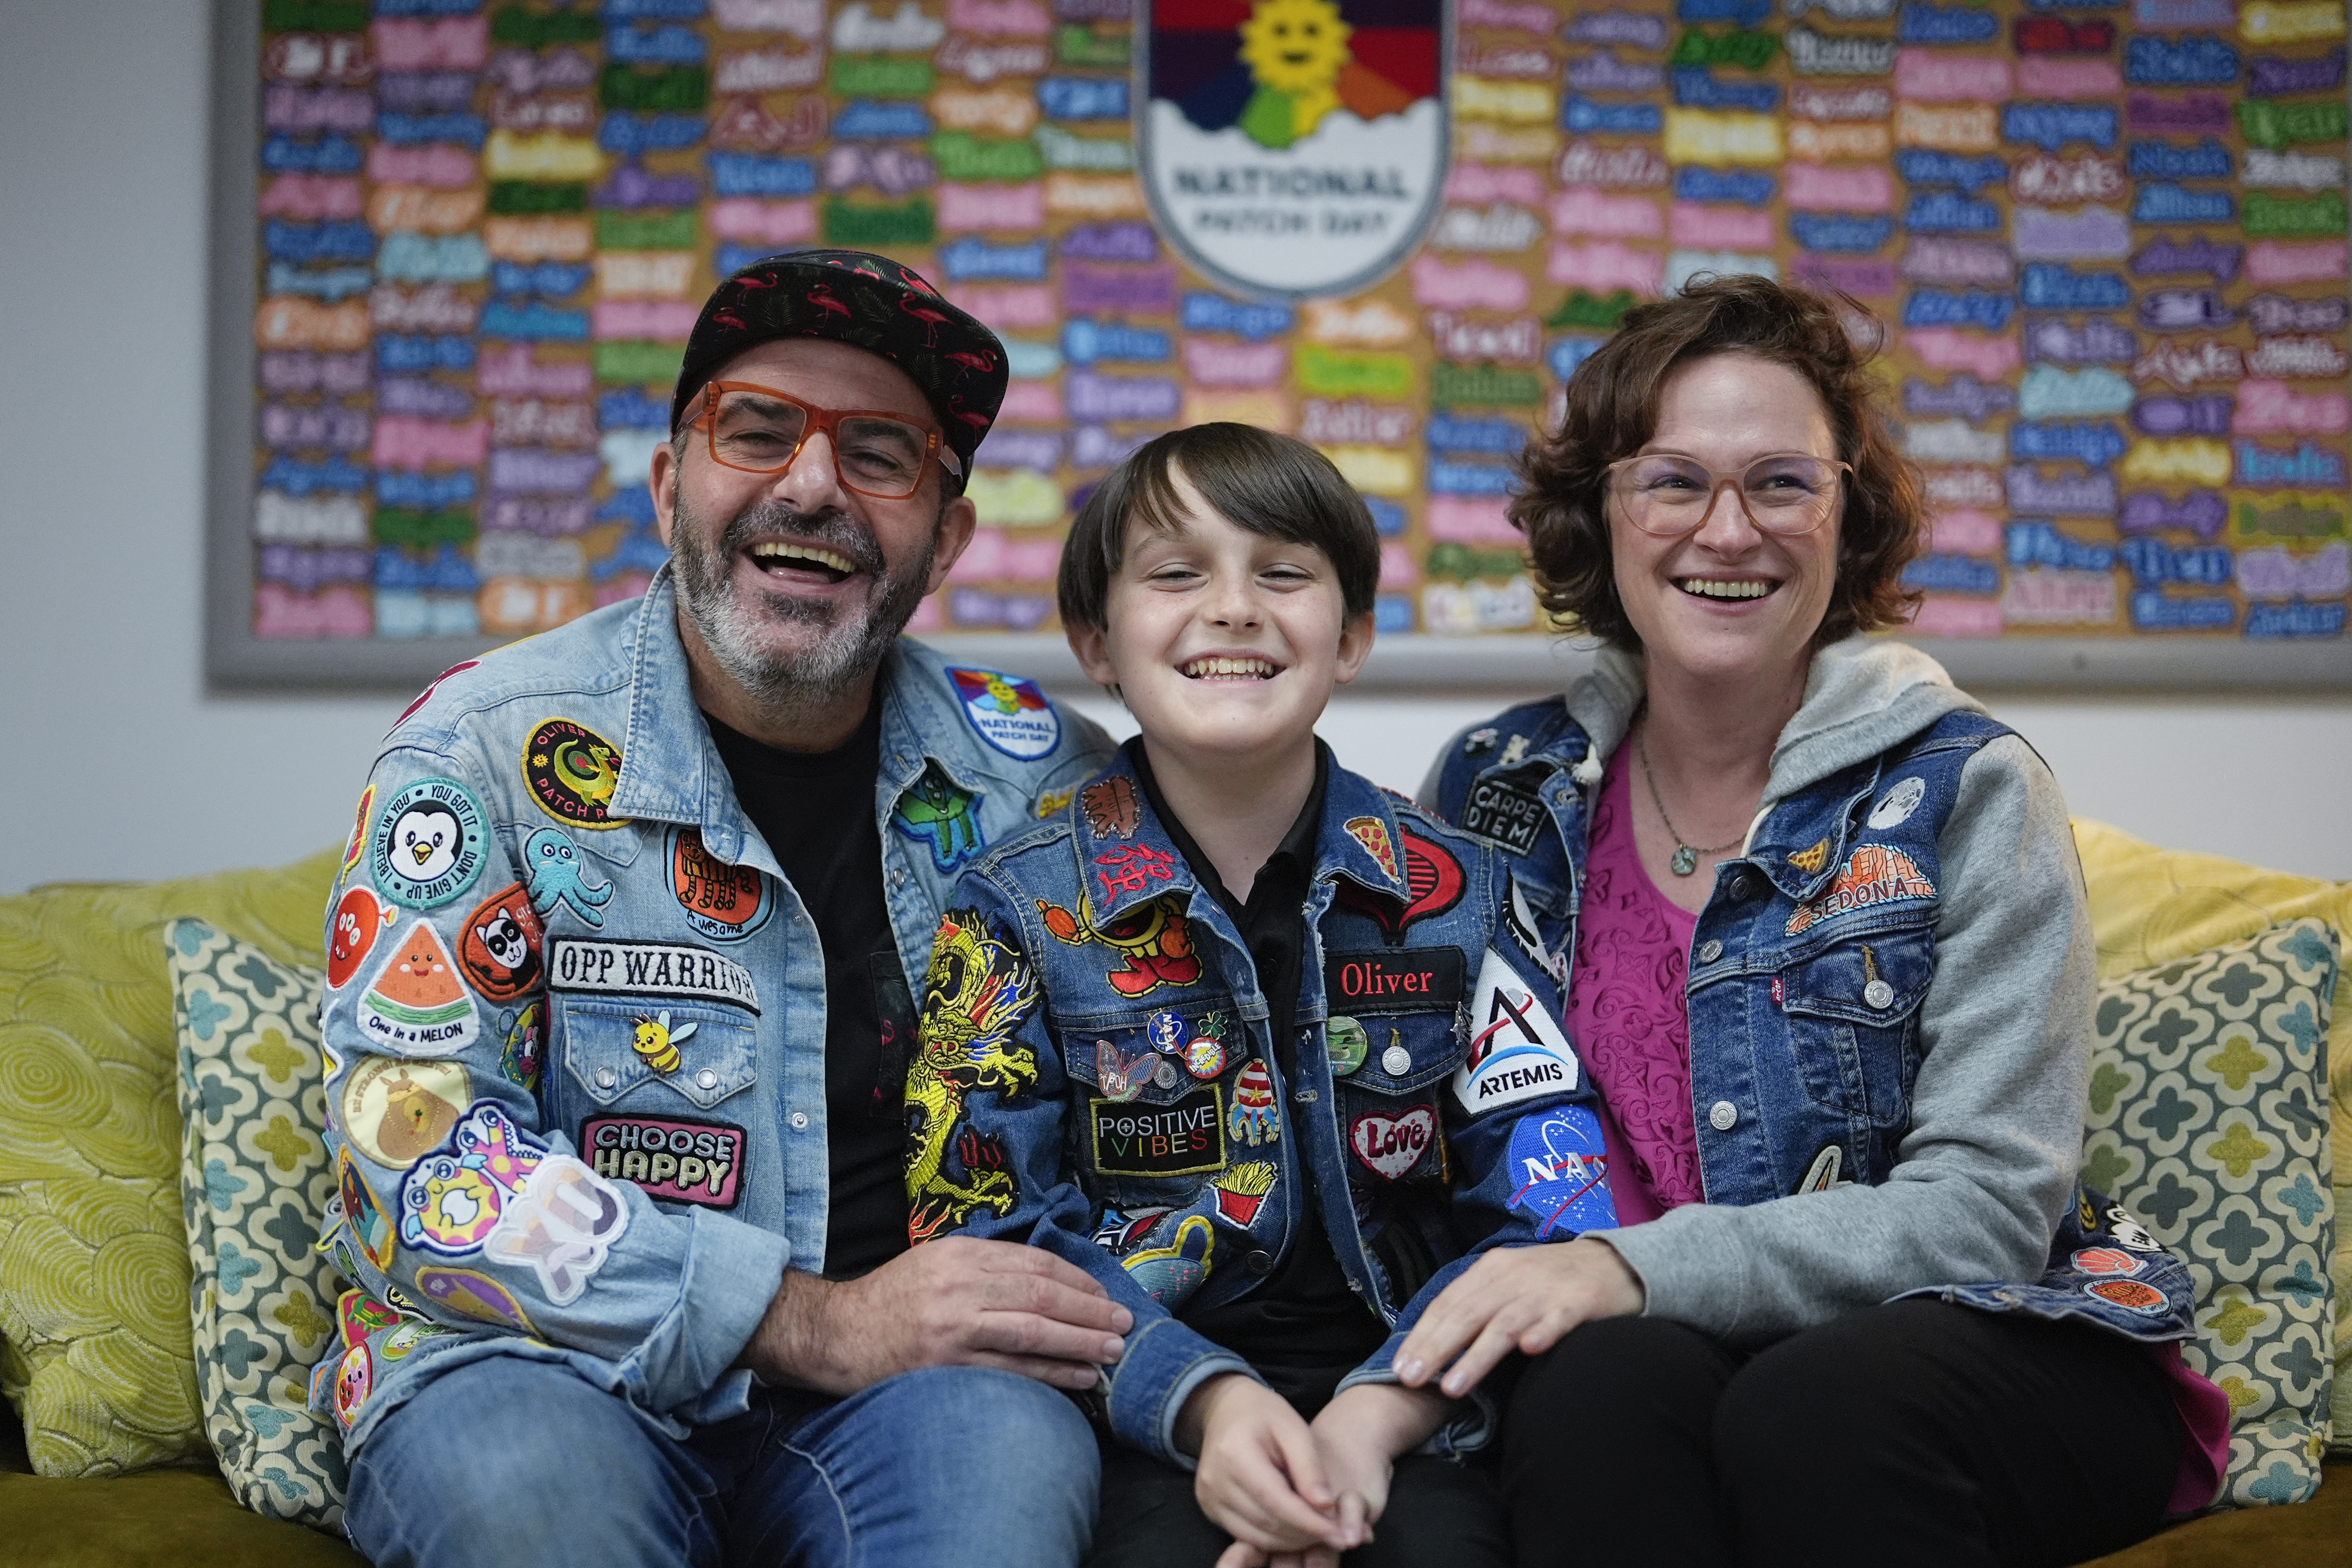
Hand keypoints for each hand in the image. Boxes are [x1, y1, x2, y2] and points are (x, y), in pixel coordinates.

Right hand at [735, 1235, 1130, 1395]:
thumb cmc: (892, 1299)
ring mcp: (953, 1326)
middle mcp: (960, 1285)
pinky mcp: (946, 1365)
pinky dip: (1051, 1372)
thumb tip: (1047, 1279)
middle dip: (1090, 1310)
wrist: (836, 1333)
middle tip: (1123, 1322)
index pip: (1035, 1263)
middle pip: (1042, 1295)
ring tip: (1113, 1350)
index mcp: (961, 1253)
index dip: (1078, 1280)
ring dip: (1081, 1341)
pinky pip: (1011, 1368)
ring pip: (1033, 1331)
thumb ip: (985, 1265)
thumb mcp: (937, 1262)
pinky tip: (1079, 1377)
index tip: (1105, 1294)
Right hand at [1177, 1375, 1352, 1565]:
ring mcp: (1209, 1498)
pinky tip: (1296, 1530)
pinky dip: (1274, 1539)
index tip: (1340, 1534)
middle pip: (1267, 1523)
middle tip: (1337, 1535)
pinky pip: (1245, 1535)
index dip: (1310, 1522)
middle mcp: (1215, 1481)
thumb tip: (1326, 1506)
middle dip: (1306, 1534)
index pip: (1276, 1500)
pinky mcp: (1210, 1509)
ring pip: (1257, 1537)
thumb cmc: (1264, 1414)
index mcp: (1235, 1453)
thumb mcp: (1294, 1427)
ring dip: (1292, 1541)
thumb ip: (1310, 1467)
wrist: (1226, 1409)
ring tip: (1320, 1532)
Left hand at [1394, 1237, 1643, 1398]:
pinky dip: (1541, 1331)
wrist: (1614, 1263)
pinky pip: (1557, 1319)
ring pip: (1504, 1323)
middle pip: (1467, 1313)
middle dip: (1435, 1349)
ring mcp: (1545, 1289)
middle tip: (1409, 1380)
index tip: (1399, 1368)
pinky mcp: (1579, 1302)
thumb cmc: (1551, 1282)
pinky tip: (1528, 1350)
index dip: (1421, 1335)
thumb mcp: (1508, 1284)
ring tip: (1452, 1386)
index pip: (1447, 1303)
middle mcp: (1513, 1276)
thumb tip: (1432, 1343)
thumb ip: (1476, 1306)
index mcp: (1491, 1269)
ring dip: (1477, 1355)